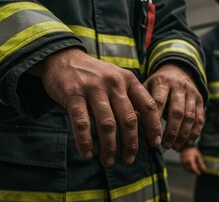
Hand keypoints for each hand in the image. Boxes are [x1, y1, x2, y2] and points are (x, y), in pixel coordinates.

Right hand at [40, 48, 161, 165]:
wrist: (63, 58)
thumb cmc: (93, 75)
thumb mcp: (116, 78)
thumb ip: (129, 97)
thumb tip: (144, 124)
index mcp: (128, 79)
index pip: (148, 105)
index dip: (154, 127)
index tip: (155, 144)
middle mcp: (113, 82)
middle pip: (129, 119)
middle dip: (131, 144)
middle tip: (129, 160)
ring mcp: (93, 88)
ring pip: (107, 124)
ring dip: (109, 147)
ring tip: (108, 161)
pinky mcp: (73, 94)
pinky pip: (82, 123)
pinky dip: (84, 141)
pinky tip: (87, 153)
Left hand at [143, 63, 204, 149]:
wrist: (177, 70)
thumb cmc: (157, 85)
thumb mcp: (146, 87)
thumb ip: (140, 102)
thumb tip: (131, 123)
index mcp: (162, 82)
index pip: (159, 103)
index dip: (155, 121)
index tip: (152, 137)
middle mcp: (179, 86)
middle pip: (177, 111)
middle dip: (171, 131)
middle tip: (165, 146)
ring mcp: (191, 93)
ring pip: (190, 116)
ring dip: (182, 134)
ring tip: (174, 147)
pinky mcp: (200, 100)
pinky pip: (200, 118)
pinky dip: (194, 132)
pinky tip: (186, 143)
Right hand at [180, 147, 204, 174]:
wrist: (185, 146)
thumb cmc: (192, 150)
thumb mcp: (198, 155)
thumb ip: (201, 163)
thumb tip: (203, 169)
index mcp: (190, 160)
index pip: (193, 169)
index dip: (197, 172)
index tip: (199, 173)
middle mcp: (185, 162)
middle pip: (190, 170)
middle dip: (194, 172)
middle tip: (197, 172)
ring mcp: (182, 162)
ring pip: (187, 170)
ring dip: (191, 171)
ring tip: (194, 170)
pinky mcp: (181, 162)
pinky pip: (184, 168)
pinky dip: (188, 169)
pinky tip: (191, 168)